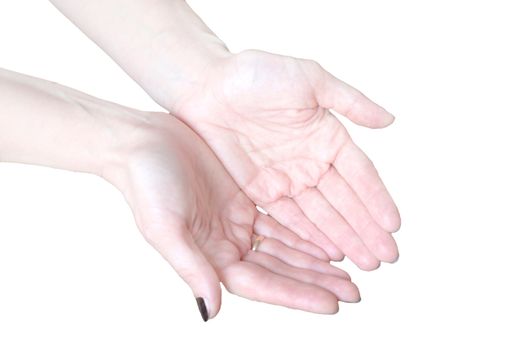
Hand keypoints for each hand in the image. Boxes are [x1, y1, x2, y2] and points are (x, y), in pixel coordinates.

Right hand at [104, 112, 359, 319]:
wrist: (141, 142)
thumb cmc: (145, 183)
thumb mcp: (165, 226)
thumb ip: (191, 267)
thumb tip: (212, 310)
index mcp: (211, 257)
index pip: (262, 283)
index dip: (297, 294)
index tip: (333, 303)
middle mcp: (227, 245)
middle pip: (281, 269)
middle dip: (316, 280)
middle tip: (354, 290)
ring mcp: (237, 223)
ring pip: (286, 246)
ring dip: (316, 259)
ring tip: (349, 270)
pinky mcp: (244, 200)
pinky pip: (282, 219)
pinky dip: (305, 230)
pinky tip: (328, 238)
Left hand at [169, 50, 400, 268]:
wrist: (206, 86)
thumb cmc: (257, 74)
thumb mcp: (309, 79)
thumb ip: (350, 101)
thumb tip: (391, 120)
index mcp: (327, 136)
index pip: (359, 175)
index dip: (376, 200)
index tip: (394, 226)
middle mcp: (311, 161)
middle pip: (344, 202)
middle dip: (365, 230)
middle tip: (386, 258)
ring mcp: (287, 178)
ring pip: (321, 215)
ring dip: (343, 239)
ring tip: (365, 264)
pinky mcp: (262, 190)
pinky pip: (290, 218)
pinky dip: (309, 237)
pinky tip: (328, 254)